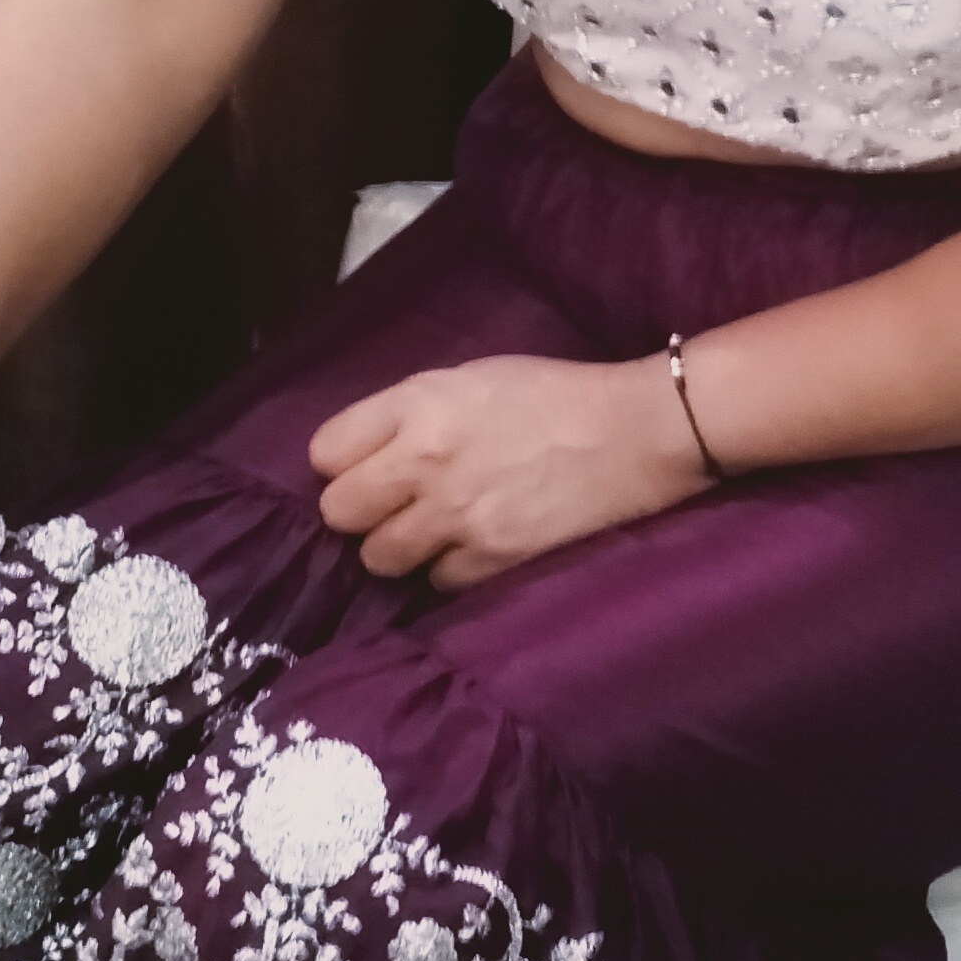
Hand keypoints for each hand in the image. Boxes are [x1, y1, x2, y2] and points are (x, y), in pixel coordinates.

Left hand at [310, 353, 709, 587]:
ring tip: (434, 531)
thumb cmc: (553, 395)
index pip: (324, 452)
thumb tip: (361, 456)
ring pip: (378, 557)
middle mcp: (425, 459)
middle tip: (392, 506)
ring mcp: (456, 515)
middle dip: (359, 512)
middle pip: (339, 512)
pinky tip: (476, 545)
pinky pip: (435, 581)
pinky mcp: (490, 558)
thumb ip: (408, 413)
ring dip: (399, 547)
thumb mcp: (470, 378)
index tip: (365, 467)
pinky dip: (448, 569)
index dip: (342, 464)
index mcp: (418, 403)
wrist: (635, 431)